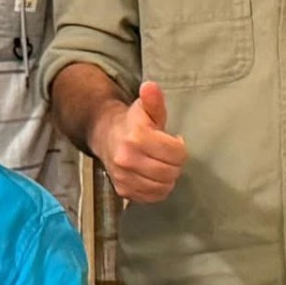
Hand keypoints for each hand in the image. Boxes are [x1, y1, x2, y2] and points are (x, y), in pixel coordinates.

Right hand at [91, 81, 185, 203]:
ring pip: (163, 187)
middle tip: (168, 155)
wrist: (105, 135)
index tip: (174, 141)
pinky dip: (157, 190)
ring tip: (161, 165)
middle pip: (171, 172)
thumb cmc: (133, 122)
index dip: (180, 147)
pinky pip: (151, 197)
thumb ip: (153, 99)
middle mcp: (127, 159)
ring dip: (167, 178)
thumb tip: (150, 87)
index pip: (177, 153)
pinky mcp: (123, 190)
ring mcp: (124, 176)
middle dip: (174, 164)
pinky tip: (153, 177)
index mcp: (136, 137)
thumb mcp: (146, 108)